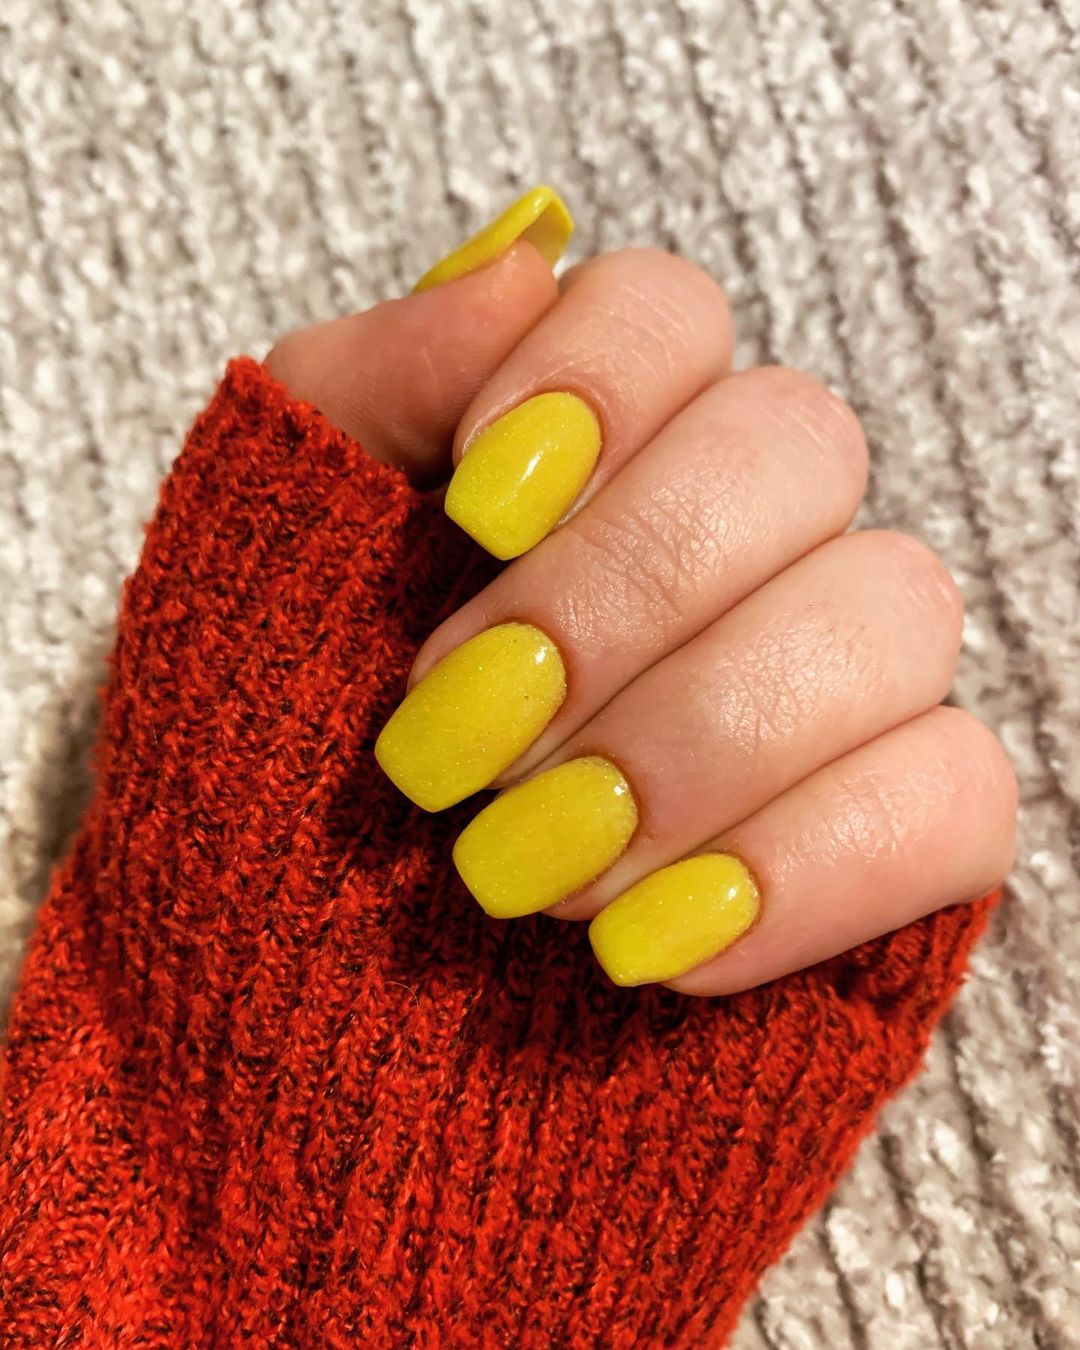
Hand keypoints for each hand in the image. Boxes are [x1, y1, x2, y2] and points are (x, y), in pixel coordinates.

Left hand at [267, 187, 1015, 994]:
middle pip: (799, 447)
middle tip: (462, 740)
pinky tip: (652, 943)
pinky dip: (807, 870)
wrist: (277, 1002)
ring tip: (529, 869)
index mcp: (582, 455)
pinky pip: (956, 803)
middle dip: (623, 595)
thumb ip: (367, 389)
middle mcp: (725, 548)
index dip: (600, 382)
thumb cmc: (250, 774)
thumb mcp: (252, 560)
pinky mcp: (876, 842)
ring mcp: (817, 691)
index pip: (674, 311)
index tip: (476, 506)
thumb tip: (525, 262)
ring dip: (700, 741)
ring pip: (894, 616)